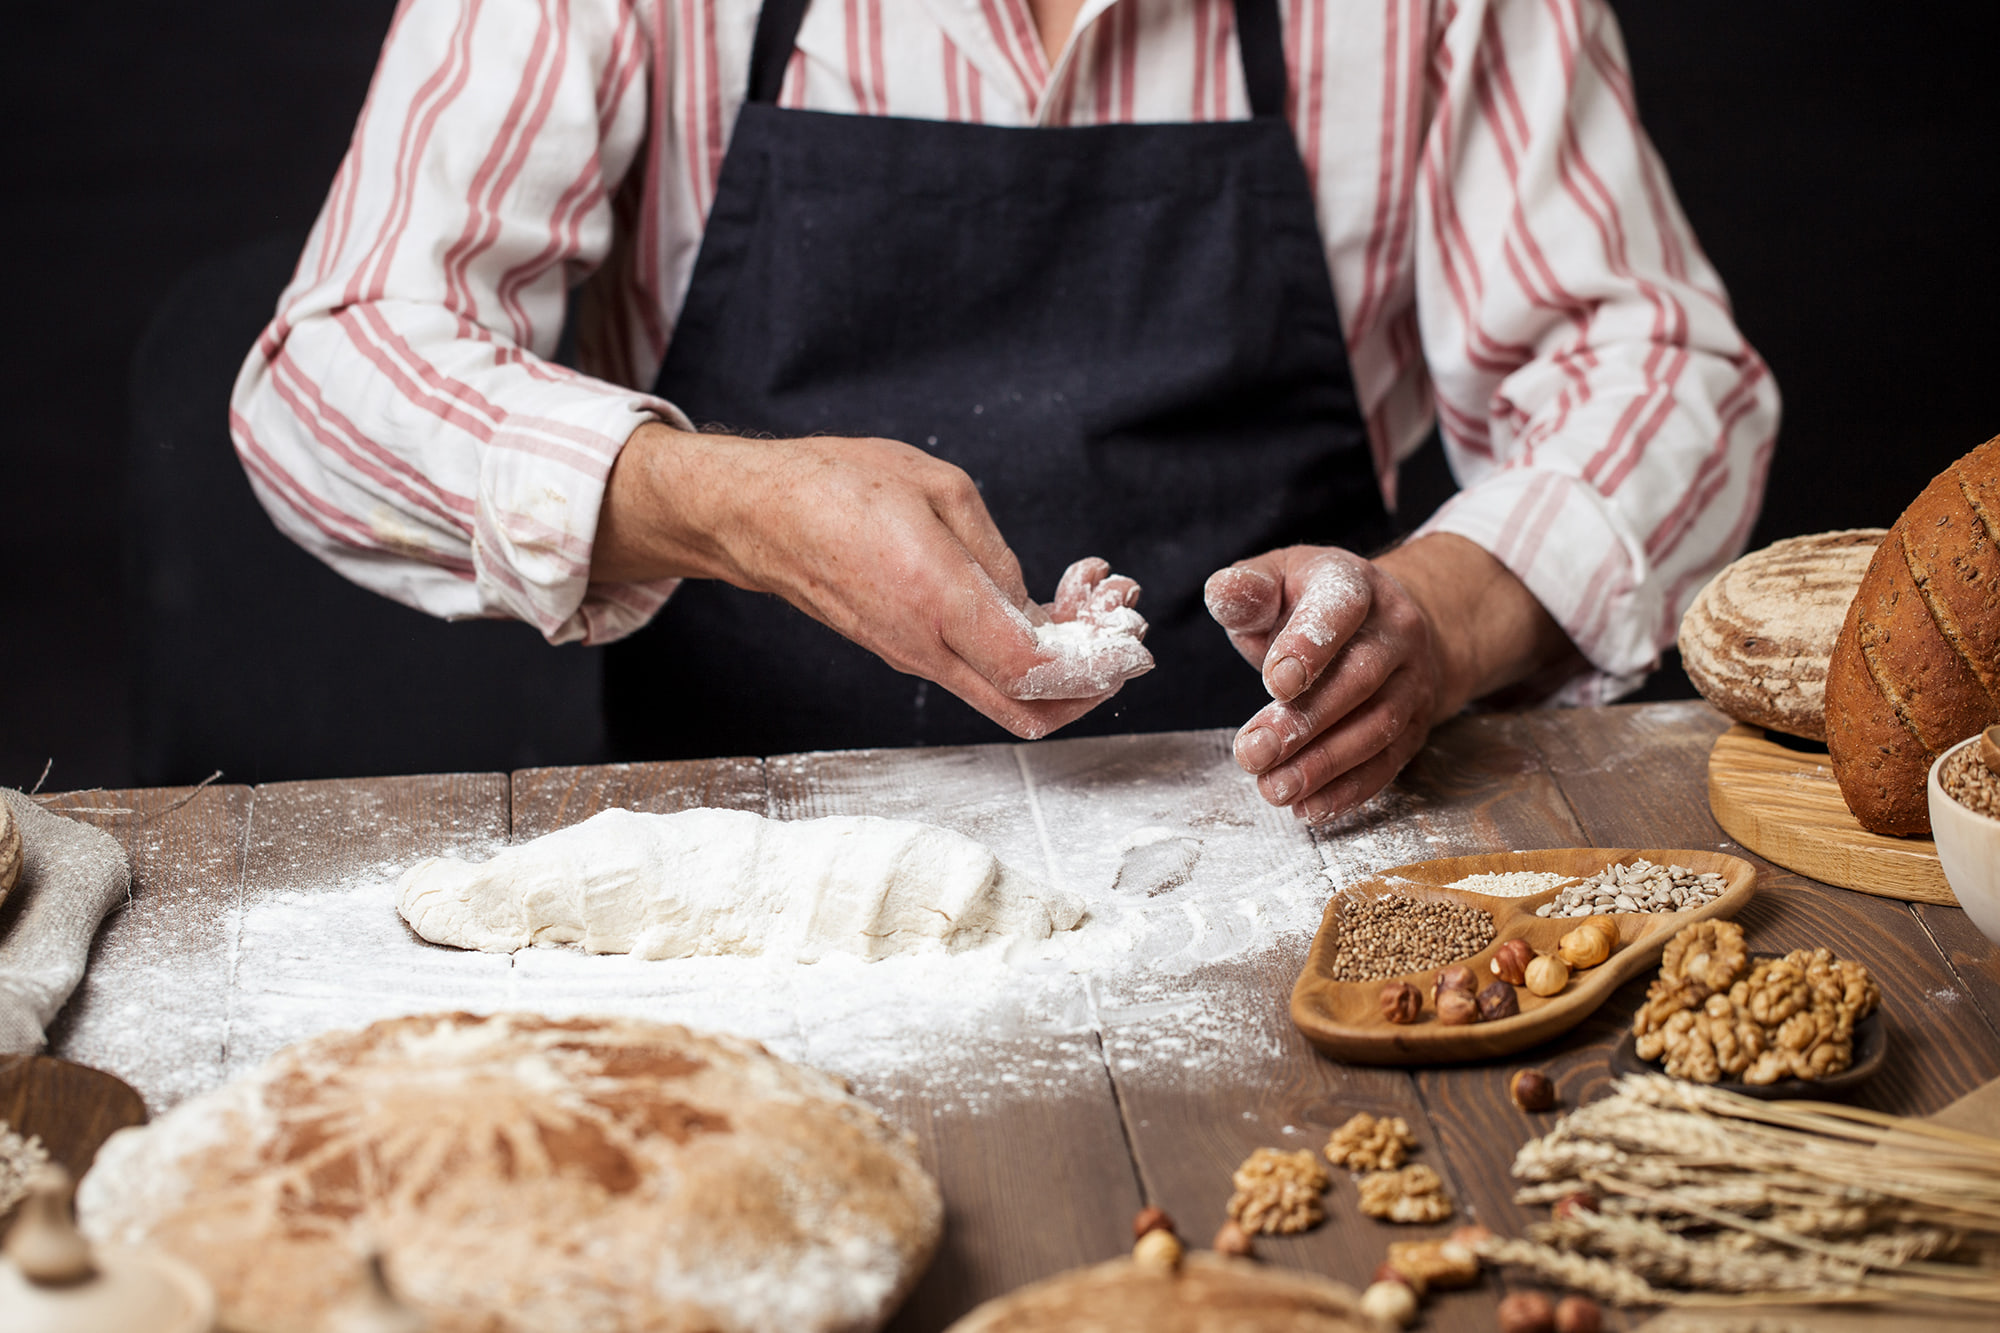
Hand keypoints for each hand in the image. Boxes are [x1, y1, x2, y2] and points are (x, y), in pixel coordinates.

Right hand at [594, 424, 1150, 736]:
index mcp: (937, 601)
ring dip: (1057, 661)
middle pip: (1026, 710)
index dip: (1094, 665)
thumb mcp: (938, 490)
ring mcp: (912, 657)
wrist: (757, 517)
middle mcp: (925, 646)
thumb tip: (1034, 606)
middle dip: (1088, 683)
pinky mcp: (904, 652)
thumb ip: (996, 555)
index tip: (1126, 637)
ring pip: (1004, 694)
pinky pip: (976, 671)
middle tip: (1116, 630)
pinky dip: (1019, 649)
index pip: (1034, 670)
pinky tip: (1038, 601)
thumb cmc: (836, 488)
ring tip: (1085, 598)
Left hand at [1205, 535, 1571, 820]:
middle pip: (1359, 678)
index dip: (1310, 646)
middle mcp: (1396, 631)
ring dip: (1323, 765)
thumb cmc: (1312, 604)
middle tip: (1252, 753)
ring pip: (1376, 727)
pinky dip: (1348, 791)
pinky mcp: (1414, 726)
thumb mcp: (1277, 580)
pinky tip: (1308, 807)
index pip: (1340, 608)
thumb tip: (1224, 593)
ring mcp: (1412, 681)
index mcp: (1355, 586)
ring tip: (1273, 787)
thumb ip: (1247, 590)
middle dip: (1304, 722)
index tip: (1275, 684)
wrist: (1384, 626)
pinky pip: (1387, 763)